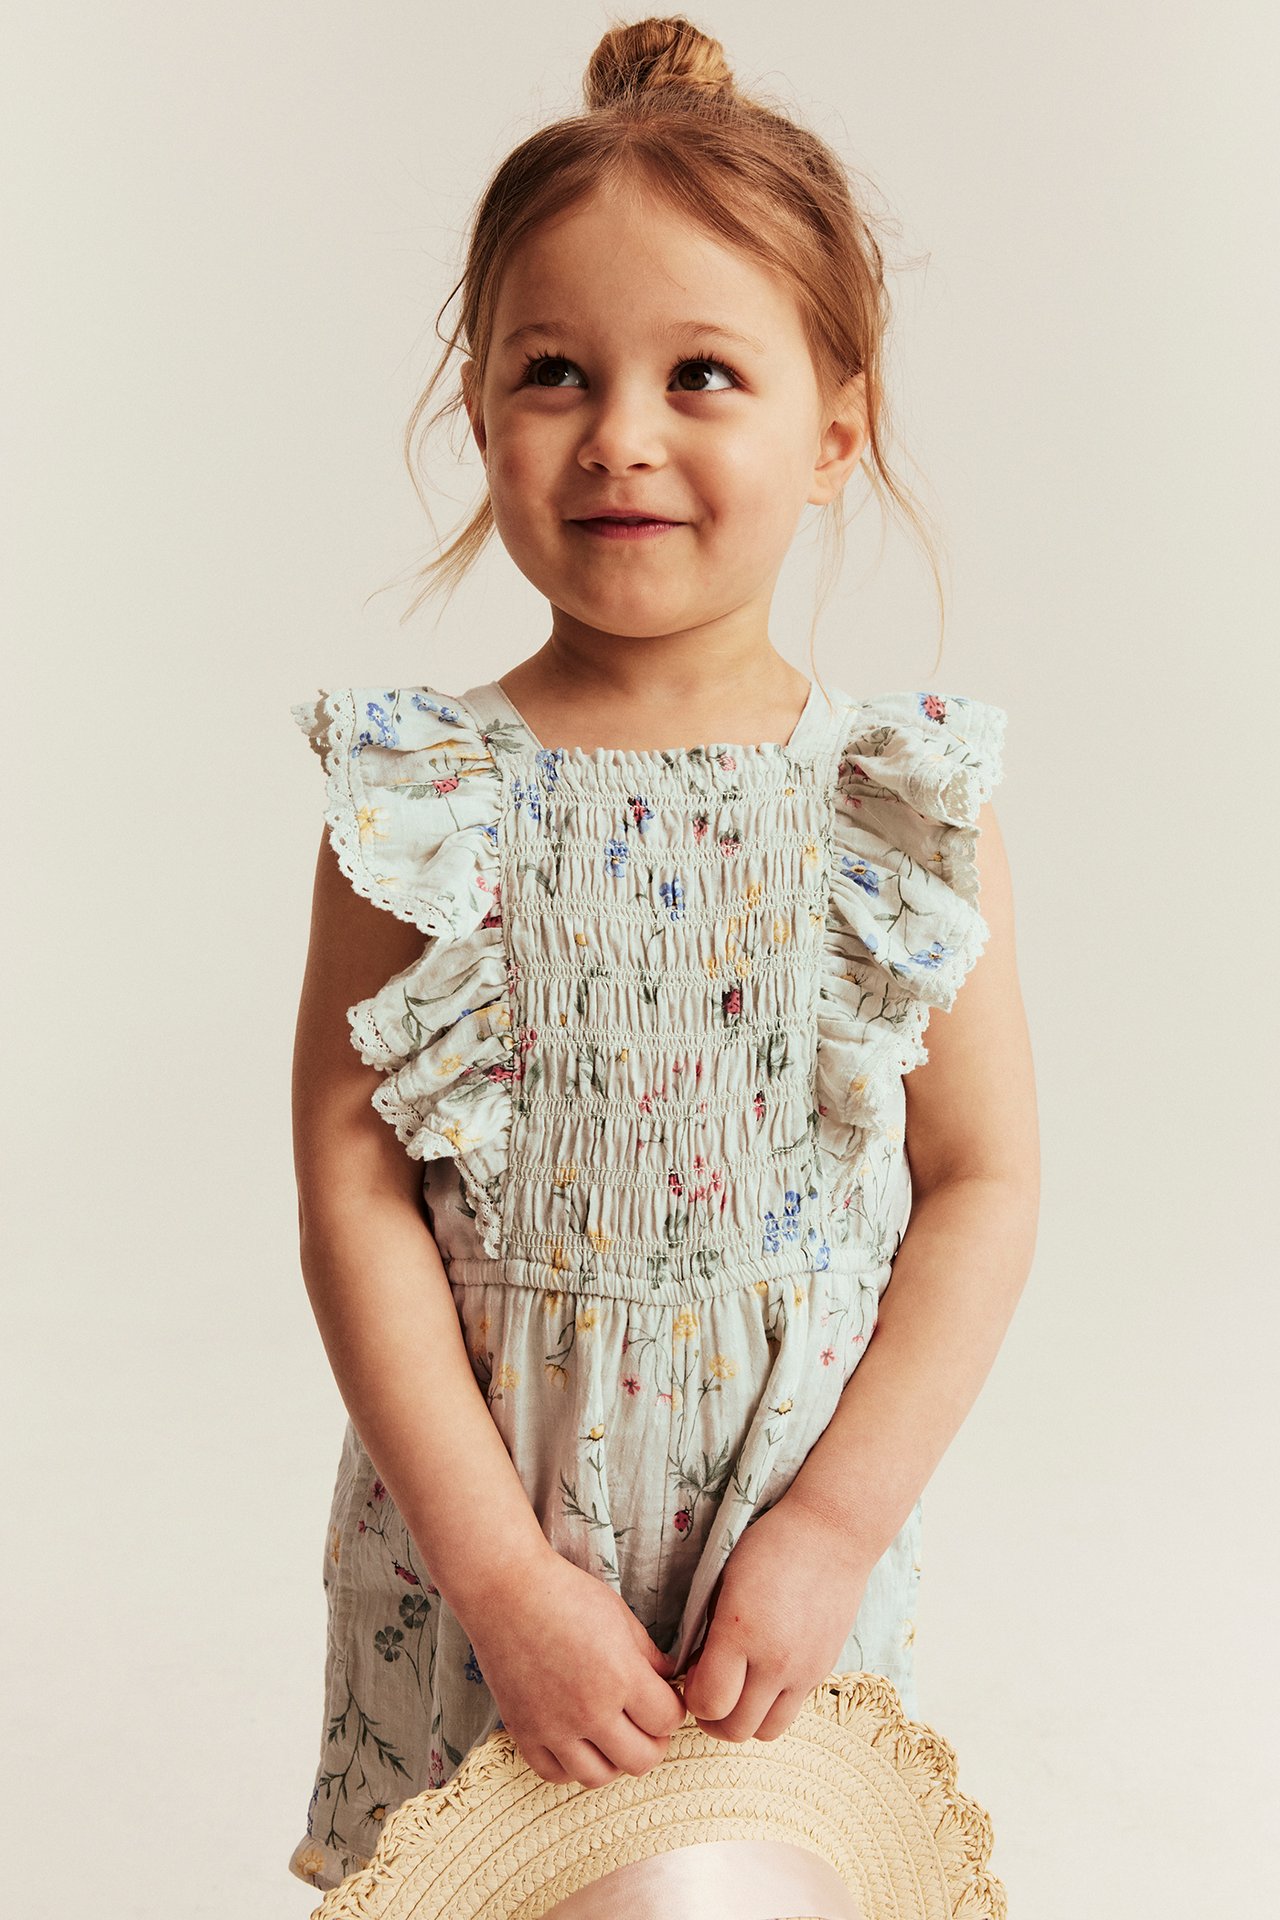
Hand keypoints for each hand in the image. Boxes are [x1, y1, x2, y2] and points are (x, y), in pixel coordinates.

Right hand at [460, 1542, 687, 1788]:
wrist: (505, 1591)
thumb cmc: (565, 1593)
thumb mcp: (620, 1615)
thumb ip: (649, 1654)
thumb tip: (669, 1678)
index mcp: (621, 1676)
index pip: (668, 1720)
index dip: (673, 1710)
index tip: (665, 1699)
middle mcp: (590, 1711)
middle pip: (642, 1759)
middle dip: (653, 1742)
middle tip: (646, 1722)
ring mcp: (554, 1727)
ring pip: (599, 1776)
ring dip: (614, 1759)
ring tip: (612, 1734)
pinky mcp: (523, 1731)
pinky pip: (555, 1774)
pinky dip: (571, 1765)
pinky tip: (576, 1742)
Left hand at [679, 1494, 871, 1744]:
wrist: (832, 1532)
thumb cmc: (770, 1545)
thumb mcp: (723, 1580)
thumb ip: (708, 1630)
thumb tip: (696, 1668)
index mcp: (741, 1633)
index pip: (708, 1703)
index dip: (692, 1697)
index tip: (692, 1673)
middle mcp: (775, 1661)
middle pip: (735, 1730)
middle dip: (713, 1717)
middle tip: (710, 1687)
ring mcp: (804, 1671)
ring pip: (767, 1732)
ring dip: (746, 1718)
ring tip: (739, 1687)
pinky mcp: (824, 1670)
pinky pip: (792, 1710)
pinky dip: (773, 1704)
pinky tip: (766, 1672)